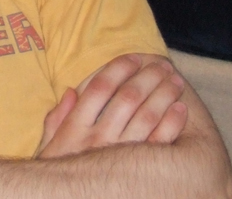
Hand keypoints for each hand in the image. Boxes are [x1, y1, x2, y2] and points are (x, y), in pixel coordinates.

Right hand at [37, 53, 187, 157]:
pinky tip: (180, 109)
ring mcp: (121, 153)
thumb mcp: (51, 145)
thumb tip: (70, 92)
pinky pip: (160, 142)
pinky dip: (173, 122)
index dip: (118, 68)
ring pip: (147, 115)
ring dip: (164, 94)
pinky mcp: (140, 169)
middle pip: (127, 96)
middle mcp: (98, 137)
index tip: (134, 57)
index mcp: (75, 126)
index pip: (99, 87)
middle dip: (147, 76)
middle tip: (162, 65)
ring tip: (174, 81)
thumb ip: (57, 118)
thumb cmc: (61, 174)